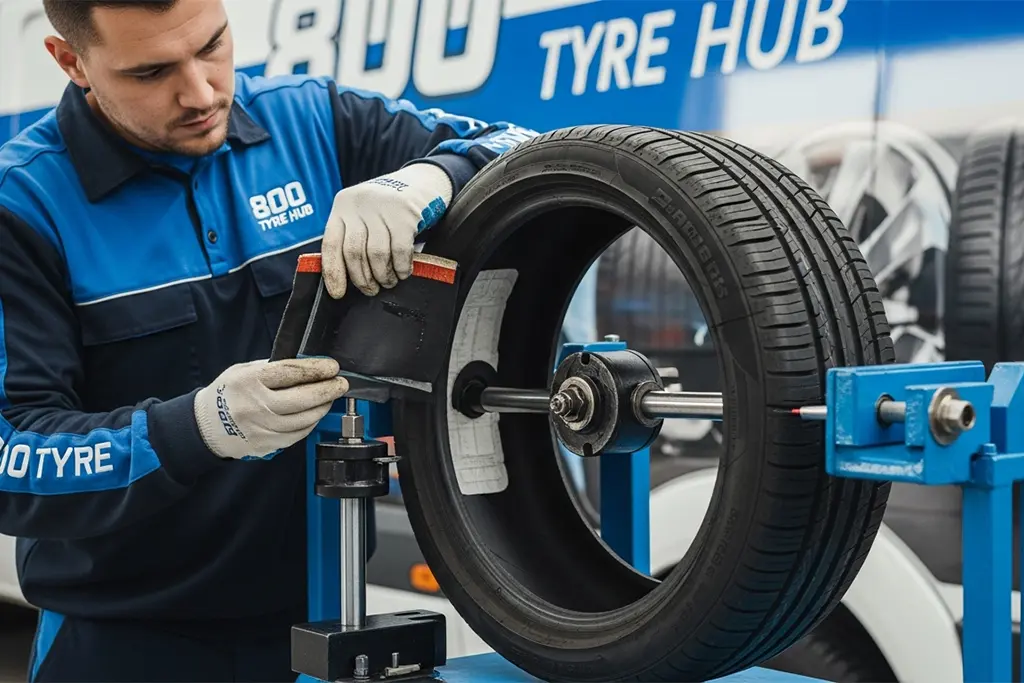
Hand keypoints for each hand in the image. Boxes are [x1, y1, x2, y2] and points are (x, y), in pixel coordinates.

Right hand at [193, 357, 348, 460]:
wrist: (206, 426)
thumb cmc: (228, 393)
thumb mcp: (244, 370)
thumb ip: (273, 368)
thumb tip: (308, 366)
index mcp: (248, 381)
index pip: (290, 373)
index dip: (316, 369)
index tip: (332, 367)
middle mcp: (255, 405)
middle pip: (301, 399)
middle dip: (327, 390)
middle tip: (340, 384)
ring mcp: (260, 427)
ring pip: (303, 419)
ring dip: (322, 408)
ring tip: (329, 398)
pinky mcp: (265, 444)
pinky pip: (296, 435)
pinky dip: (310, 424)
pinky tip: (315, 414)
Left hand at [322, 162, 452, 297]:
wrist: (421, 183)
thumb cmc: (387, 208)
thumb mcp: (362, 214)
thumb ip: (351, 235)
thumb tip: (344, 276)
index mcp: (343, 206)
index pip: (331, 244)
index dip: (333, 272)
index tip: (338, 293)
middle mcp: (359, 203)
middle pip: (354, 252)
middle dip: (362, 278)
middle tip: (371, 290)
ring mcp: (382, 206)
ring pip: (377, 254)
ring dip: (383, 275)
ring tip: (388, 282)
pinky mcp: (405, 213)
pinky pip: (400, 251)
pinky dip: (401, 268)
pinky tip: (403, 272)